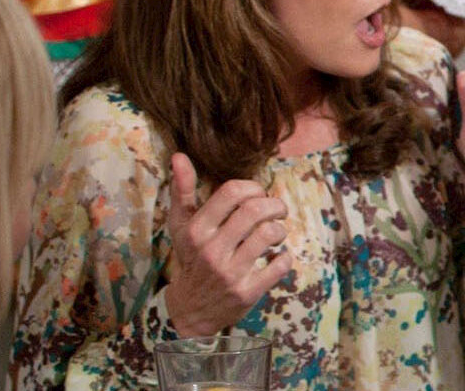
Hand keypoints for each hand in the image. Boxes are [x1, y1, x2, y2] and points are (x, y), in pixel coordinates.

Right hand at [162, 153, 292, 337]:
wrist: (190, 309)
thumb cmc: (191, 258)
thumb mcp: (182, 226)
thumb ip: (183, 190)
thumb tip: (180, 155)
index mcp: (197, 230)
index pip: (232, 192)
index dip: (253, 188)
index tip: (258, 196)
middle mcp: (211, 250)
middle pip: (256, 210)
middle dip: (275, 206)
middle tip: (278, 211)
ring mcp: (229, 272)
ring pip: (270, 234)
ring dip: (281, 230)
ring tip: (276, 234)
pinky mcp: (247, 292)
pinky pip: (280, 265)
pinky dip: (285, 257)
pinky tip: (277, 257)